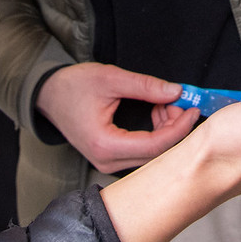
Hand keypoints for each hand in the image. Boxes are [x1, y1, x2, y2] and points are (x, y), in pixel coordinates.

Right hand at [37, 62, 198, 173]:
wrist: (48, 94)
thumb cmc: (73, 86)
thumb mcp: (110, 79)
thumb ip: (145, 86)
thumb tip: (176, 92)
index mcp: (105, 145)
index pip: (154, 146)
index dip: (178, 128)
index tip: (192, 109)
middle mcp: (106, 161)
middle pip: (155, 155)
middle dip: (174, 128)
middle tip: (180, 103)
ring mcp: (107, 163)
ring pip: (150, 156)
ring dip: (165, 131)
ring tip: (165, 103)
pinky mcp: (110, 158)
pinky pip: (141, 152)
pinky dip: (155, 134)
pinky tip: (156, 113)